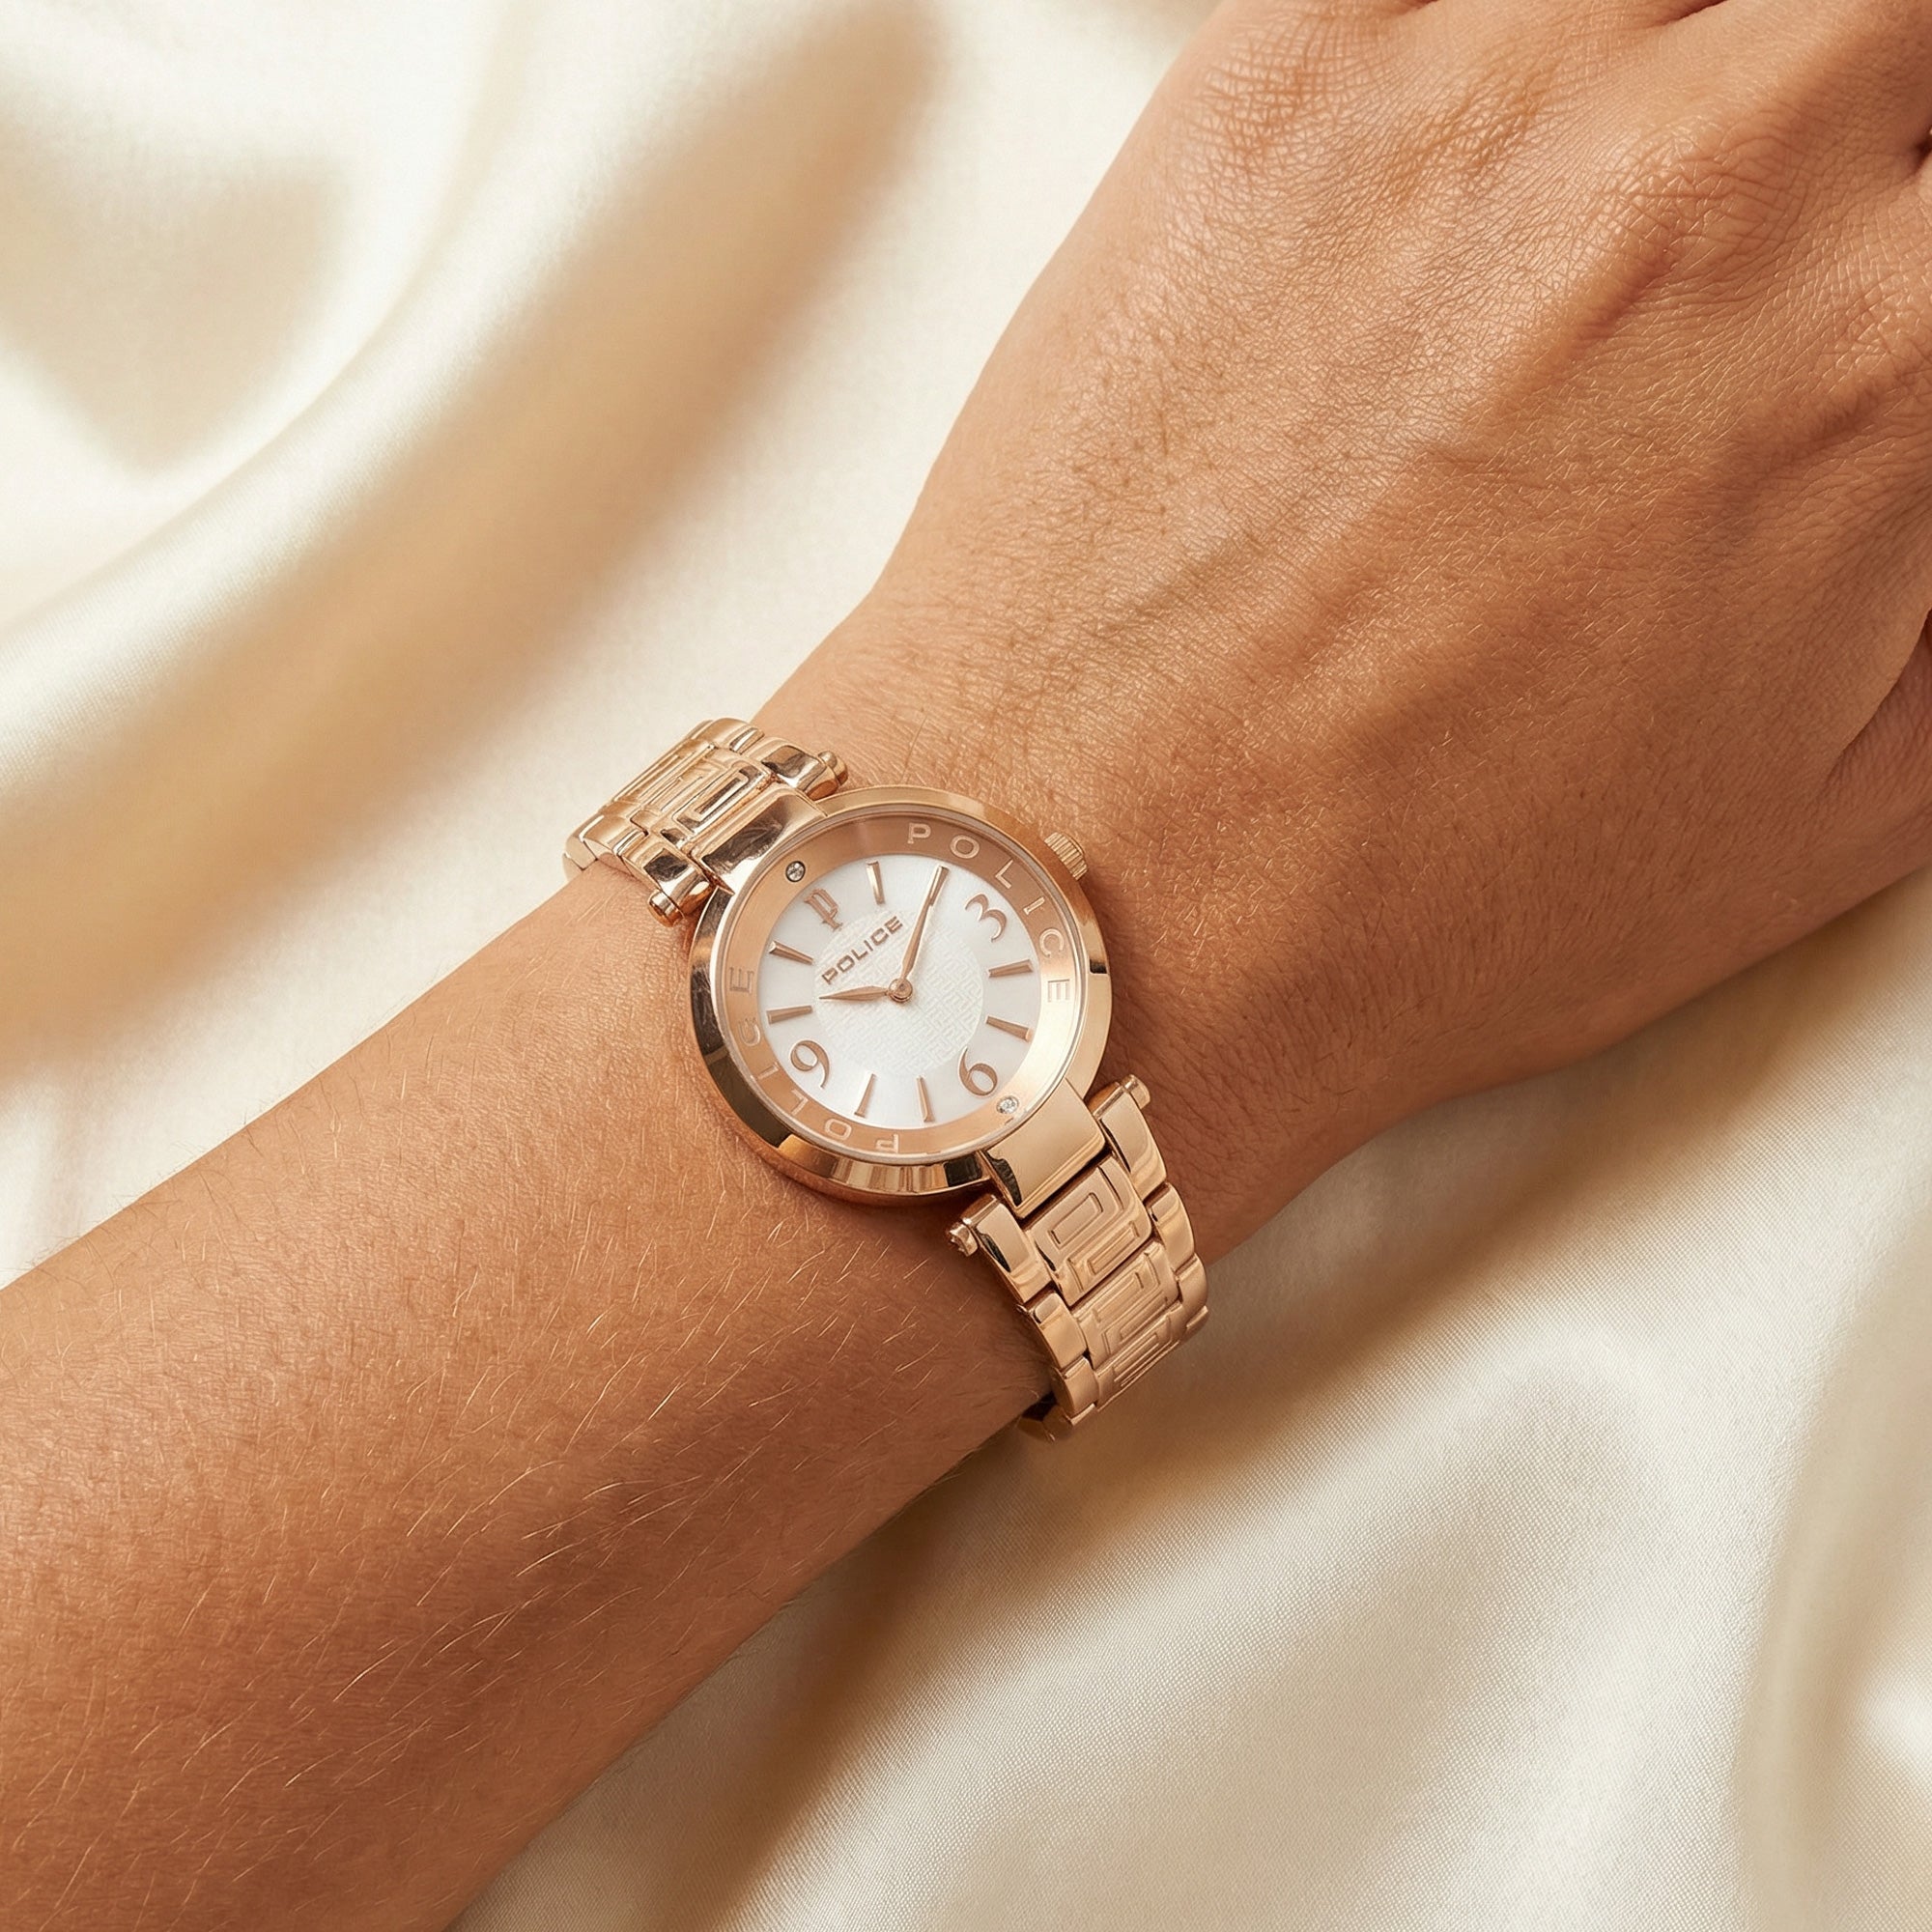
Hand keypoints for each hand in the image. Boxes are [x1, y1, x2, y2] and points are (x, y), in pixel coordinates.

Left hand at [775, 0, 1931, 1249]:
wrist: (1110, 883)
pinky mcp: (1278, 79)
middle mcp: (1715, 179)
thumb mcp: (1841, 802)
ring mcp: (1482, 102)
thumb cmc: (1417, 898)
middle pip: (1872, 27)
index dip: (1904, 262)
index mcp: (1893, 357)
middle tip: (1742, 263)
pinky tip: (1449, 192)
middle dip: (1840, 133)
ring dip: (1674, 75)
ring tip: (1582, 251)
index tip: (1856, 299)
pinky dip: (1470, 56)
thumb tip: (1931, 448)